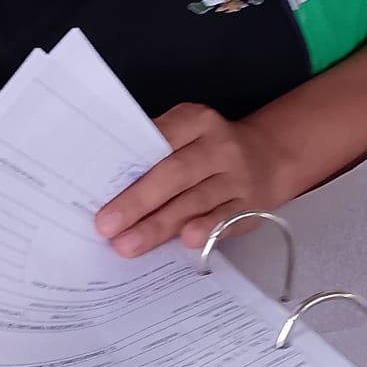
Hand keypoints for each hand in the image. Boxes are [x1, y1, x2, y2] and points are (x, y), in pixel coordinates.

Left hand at [94, 104, 286, 257]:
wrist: (268, 158)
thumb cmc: (208, 150)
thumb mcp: (186, 134)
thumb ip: (154, 152)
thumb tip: (106, 187)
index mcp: (196, 121)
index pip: (159, 140)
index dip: (130, 166)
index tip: (98, 189)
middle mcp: (219, 147)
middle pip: (174, 173)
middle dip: (138, 201)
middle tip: (107, 226)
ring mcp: (237, 177)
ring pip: (196, 200)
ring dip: (161, 224)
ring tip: (129, 244)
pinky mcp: (250, 205)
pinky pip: (226, 219)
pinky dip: (207, 229)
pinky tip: (187, 240)